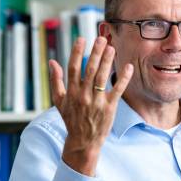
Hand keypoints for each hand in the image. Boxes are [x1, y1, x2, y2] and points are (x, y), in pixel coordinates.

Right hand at [49, 36, 132, 175]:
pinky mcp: (109, 108)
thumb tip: (52, 61)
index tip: (81, 38)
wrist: (83, 141)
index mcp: (71, 92)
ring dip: (108, 62)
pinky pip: (117, 90)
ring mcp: (96, 101)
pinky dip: (123, 78)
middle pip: (89, 69)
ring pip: (102, 78)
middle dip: (95, 53)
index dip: (77, 52)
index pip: (73, 68)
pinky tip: (128, 67)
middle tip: (101, 38)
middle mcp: (83, 95)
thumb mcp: (59, 101)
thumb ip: (56, 81)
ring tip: (112, 48)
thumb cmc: (71, 119)